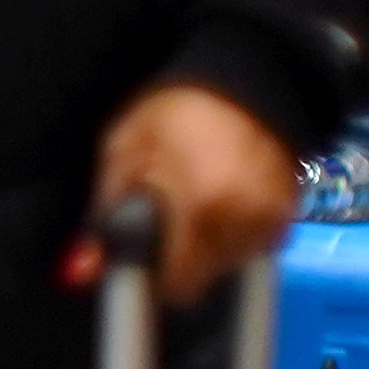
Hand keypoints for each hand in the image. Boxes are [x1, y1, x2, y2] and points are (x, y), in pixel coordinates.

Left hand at [75, 81, 294, 307]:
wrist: (244, 87)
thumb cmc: (178, 111)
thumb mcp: (124, 150)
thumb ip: (104, 213)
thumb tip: (83, 269)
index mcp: (201, 202)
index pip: (175, 281)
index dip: (149, 279)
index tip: (138, 264)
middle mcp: (243, 216)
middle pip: (199, 279)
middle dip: (175, 259)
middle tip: (165, 218)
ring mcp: (269, 220)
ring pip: (223, 267)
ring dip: (204, 248)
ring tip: (193, 201)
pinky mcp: (286, 219)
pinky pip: (248, 249)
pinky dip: (231, 236)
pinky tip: (219, 202)